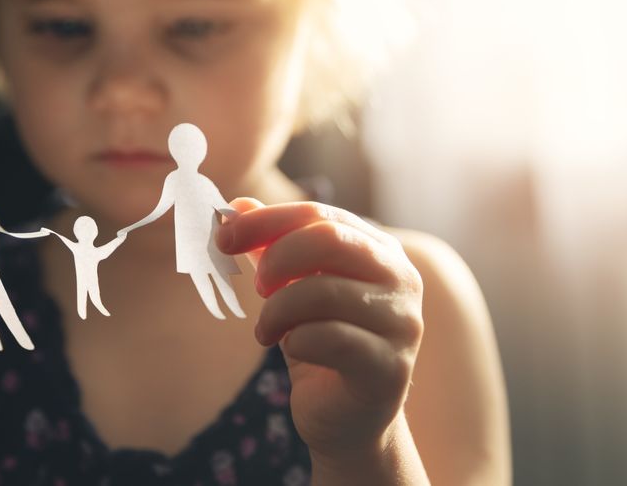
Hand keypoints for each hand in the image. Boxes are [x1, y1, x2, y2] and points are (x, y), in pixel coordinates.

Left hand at [217, 199, 423, 460]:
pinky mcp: (390, 367)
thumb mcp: (292, 289)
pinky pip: (330, 339)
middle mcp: (401, 278)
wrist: (347, 419)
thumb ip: (271, 247)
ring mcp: (402, 323)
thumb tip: (238, 206)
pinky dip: (296, 341)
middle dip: (278, 258)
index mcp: (379, 249)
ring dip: (277, 310)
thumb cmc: (321, 344)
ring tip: (266, 330)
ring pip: (324, 291)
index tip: (224, 236)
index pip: (320, 214)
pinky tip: (292, 349)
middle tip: (258, 285)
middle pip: (330, 239)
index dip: (267, 220)